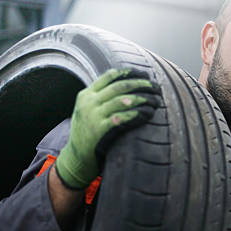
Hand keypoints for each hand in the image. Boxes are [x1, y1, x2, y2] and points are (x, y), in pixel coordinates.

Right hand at [55, 68, 159, 188]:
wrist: (76, 157)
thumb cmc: (87, 132)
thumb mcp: (86, 110)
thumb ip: (100, 97)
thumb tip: (126, 84)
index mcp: (86, 95)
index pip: (109, 76)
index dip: (129, 73)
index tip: (144, 74)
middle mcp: (89, 103)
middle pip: (119, 87)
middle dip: (139, 84)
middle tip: (154, 86)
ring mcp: (93, 116)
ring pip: (121, 100)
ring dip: (141, 98)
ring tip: (155, 99)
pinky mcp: (99, 130)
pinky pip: (121, 118)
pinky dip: (136, 114)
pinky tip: (147, 113)